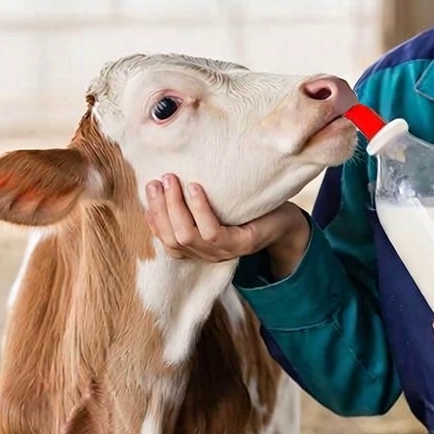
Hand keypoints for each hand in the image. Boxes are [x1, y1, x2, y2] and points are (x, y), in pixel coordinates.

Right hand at [144, 175, 309, 275]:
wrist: (285, 218)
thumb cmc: (246, 208)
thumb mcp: (215, 205)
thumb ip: (192, 202)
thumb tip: (165, 180)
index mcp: (198, 247)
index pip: (166, 239)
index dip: (153, 217)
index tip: (148, 192)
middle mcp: (208, 254)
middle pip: (172, 238)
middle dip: (160, 208)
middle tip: (157, 180)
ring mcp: (224, 252)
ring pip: (187, 236)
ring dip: (174, 207)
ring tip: (171, 180)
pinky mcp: (240, 245)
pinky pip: (212, 232)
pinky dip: (199, 210)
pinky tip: (195, 189)